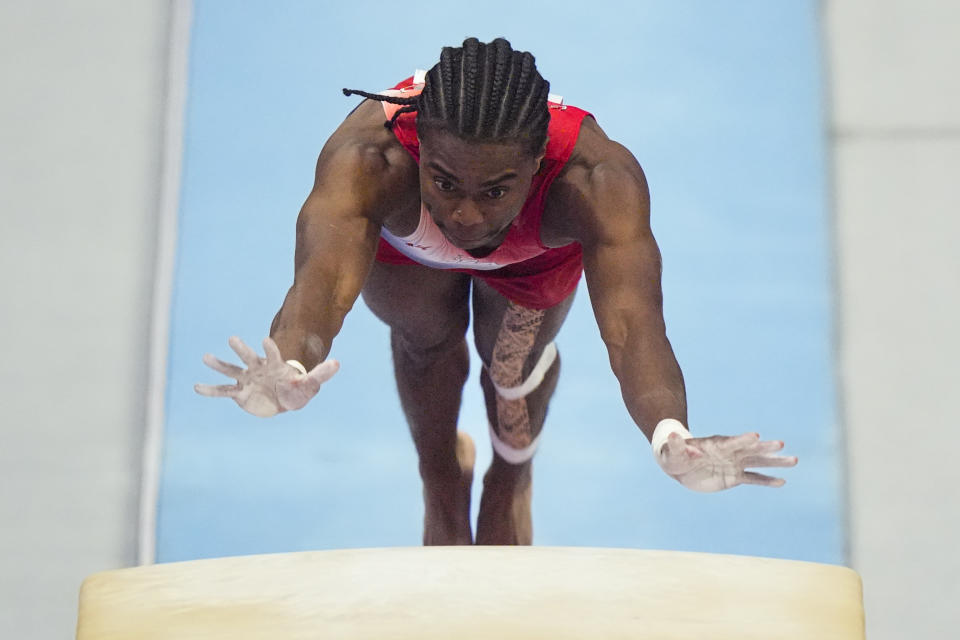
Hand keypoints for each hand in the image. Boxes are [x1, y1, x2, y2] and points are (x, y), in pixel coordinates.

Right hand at [194, 336, 338, 416]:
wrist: (283, 401)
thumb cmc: (297, 390)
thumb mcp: (311, 384)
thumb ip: (322, 374)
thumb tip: (337, 364)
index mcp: (275, 365)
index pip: (274, 354)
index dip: (270, 348)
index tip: (266, 339)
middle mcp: (258, 369)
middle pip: (248, 357)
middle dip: (241, 349)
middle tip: (232, 338)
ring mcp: (247, 379)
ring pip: (231, 370)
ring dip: (219, 365)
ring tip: (206, 357)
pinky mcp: (239, 393)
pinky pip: (222, 391)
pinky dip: (210, 390)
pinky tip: (197, 387)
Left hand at [656, 432, 797, 491]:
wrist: (680, 465)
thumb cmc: (674, 454)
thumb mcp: (673, 450)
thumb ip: (676, 444)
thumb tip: (673, 436)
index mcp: (716, 444)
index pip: (731, 441)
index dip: (742, 439)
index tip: (756, 436)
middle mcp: (729, 452)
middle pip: (750, 450)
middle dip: (764, 448)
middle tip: (782, 444)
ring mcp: (734, 464)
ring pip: (757, 463)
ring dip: (774, 462)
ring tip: (794, 460)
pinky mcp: (734, 477)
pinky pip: (754, 479)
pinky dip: (767, 481)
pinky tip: (782, 482)